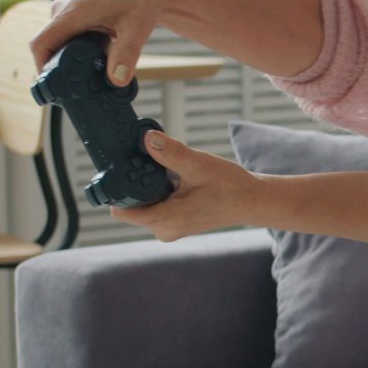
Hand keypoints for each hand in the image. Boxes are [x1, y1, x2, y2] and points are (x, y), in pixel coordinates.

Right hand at [29, 0, 165, 85]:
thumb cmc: (140, 0)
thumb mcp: (136, 29)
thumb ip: (126, 54)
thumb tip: (116, 81)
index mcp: (73, 12)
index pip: (41, 43)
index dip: (42, 68)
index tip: (55, 87)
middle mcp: (63, 9)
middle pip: (47, 46)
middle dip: (59, 68)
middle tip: (78, 87)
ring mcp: (66, 11)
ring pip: (56, 42)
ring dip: (69, 59)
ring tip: (89, 74)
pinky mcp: (71, 14)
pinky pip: (64, 37)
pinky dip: (74, 51)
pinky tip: (93, 60)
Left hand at [111, 131, 265, 241]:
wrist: (251, 201)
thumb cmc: (230, 187)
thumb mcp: (199, 165)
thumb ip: (171, 153)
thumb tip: (147, 138)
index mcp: (166, 220)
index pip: (121, 210)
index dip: (117, 188)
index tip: (122, 167)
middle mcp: (163, 229)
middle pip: (130, 203)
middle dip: (135, 181)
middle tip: (149, 159)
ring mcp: (168, 227)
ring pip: (142, 202)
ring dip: (148, 183)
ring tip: (167, 167)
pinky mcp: (174, 222)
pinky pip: (154, 204)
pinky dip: (158, 188)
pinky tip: (173, 176)